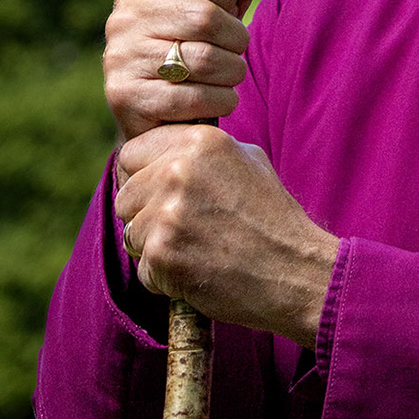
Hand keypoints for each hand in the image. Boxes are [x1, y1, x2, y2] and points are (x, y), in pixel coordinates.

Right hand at [103, 0, 274, 142]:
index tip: (228, 7)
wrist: (155, 114)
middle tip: (235, 49)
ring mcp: (121, 57)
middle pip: (204, 16)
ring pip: (203, 59)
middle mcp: (124, 17)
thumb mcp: (215, 9)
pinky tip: (220, 99)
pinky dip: (220, 101)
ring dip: (232, 71)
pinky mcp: (126, 97)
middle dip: (235, 37)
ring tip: (230, 74)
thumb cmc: (191, 48)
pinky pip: (193, 97)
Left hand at [114, 126, 339, 347]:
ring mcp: (168, 213)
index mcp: (199, 141)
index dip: (141, 175)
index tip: (157, 193)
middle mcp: (178, 171)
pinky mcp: (163, 254)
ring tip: (192, 250)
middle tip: (179, 229)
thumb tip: (165, 152)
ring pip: (130, 232)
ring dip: (153, 247)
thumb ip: (201, 151)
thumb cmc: (272, 216)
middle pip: (125, 194)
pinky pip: (142, 268)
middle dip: (144, 214)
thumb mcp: (247, 159)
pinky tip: (195, 272)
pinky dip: (163, 277)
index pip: (132, 152)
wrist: (293, 269)